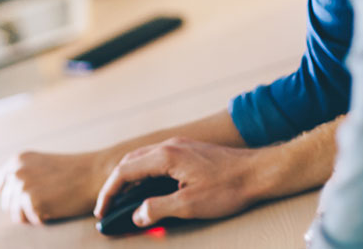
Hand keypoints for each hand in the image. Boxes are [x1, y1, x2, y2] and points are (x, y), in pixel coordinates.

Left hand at [0, 149, 116, 224]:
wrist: (95, 174)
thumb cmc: (71, 173)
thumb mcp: (40, 165)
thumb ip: (22, 174)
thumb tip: (3, 194)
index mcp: (16, 160)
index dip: (12, 194)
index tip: (29, 194)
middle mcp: (16, 172)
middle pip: (7, 203)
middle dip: (23, 206)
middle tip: (47, 198)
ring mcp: (23, 187)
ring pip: (16, 215)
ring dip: (32, 214)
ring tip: (52, 203)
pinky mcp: (32, 202)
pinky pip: (31, 221)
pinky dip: (43, 219)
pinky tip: (56, 207)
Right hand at [94, 137, 264, 227]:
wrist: (260, 172)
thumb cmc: (229, 187)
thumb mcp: (190, 205)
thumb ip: (158, 209)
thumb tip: (138, 216)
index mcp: (165, 156)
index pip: (125, 172)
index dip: (109, 193)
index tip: (102, 211)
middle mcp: (169, 146)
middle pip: (130, 163)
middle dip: (116, 185)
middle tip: (108, 207)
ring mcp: (180, 146)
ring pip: (143, 160)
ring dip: (130, 180)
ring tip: (125, 201)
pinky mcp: (189, 152)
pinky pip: (157, 160)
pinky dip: (145, 175)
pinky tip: (150, 189)